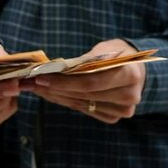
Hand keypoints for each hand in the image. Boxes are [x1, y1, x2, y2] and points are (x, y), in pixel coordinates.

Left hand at [29, 39, 145, 123]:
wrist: (135, 68)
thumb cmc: (116, 54)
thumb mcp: (103, 50)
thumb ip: (84, 62)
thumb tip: (54, 70)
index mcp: (130, 75)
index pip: (90, 81)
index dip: (63, 81)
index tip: (40, 77)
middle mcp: (129, 96)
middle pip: (84, 94)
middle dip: (54, 88)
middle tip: (31, 83)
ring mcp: (122, 110)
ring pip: (81, 104)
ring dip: (56, 96)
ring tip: (36, 88)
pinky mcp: (114, 117)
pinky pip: (84, 110)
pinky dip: (66, 101)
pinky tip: (51, 94)